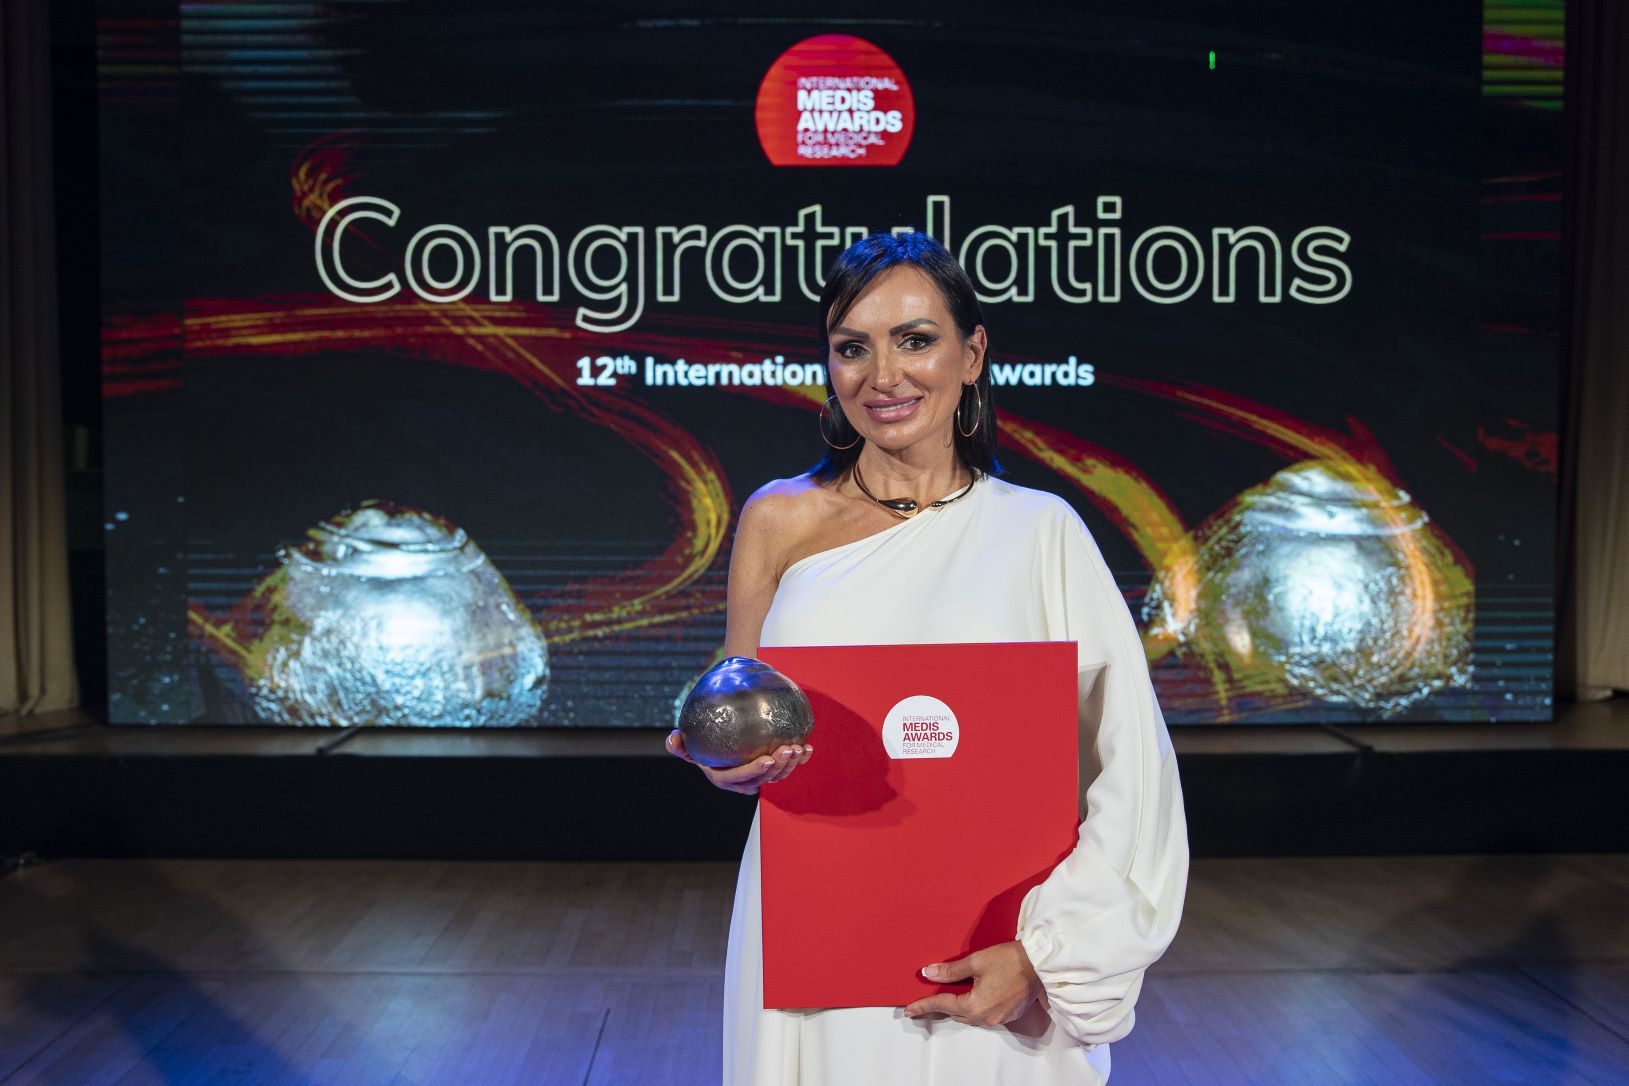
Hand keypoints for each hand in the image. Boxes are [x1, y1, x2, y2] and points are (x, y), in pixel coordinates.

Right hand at [665, 729, 812, 794]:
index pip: (738, 778)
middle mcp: (743, 781)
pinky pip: (787, 767)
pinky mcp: (772, 769)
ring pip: (778, 776)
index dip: (754, 772)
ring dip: (791, 765)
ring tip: (798, 748)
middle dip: (778, 767)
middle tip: (787, 749)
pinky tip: (808, 747)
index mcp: (723, 778)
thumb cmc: (702, 744)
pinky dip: (799, 760)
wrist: (719, 744)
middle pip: (763, 779)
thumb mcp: (687, 746)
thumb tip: (672, 739)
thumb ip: (680, 745)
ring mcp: (759, 777)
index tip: (767, 759)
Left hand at [903, 941, 1043, 1027]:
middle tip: (925, 1001)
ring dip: (960, 1006)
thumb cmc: (1010, 960)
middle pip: (956, 1013)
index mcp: (975, 1005)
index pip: (942, 1005)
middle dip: (941, 1006)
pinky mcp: (1009, 1015)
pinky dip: (976, 1006)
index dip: (924, 1006)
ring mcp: (999, 1018)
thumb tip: (929, 974)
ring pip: (971, 1015)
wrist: (1041, 963)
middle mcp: (986, 1017)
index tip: (909, 1010)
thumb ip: (950, 971)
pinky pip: (985, 1014)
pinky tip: (975, 995)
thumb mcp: (976, 961)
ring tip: (950, 995)